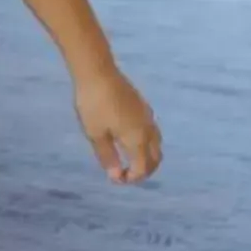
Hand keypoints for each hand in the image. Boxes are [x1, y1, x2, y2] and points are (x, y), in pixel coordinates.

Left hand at [74, 66, 161, 184]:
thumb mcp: (95, 134)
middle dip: (145, 170)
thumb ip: (107, 156)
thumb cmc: (93, 104)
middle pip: (156, 158)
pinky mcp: (143, 106)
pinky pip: (152, 131)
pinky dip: (146, 143)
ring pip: (156, 144)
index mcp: (138, 139)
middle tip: (126, 174)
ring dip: (147, 156)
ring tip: (129, 159)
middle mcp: (149, 129)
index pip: (143, 167)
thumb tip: (116, 175)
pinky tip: (130, 140)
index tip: (116, 179)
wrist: (97, 71)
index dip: (132, 178)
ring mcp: (148, 116)